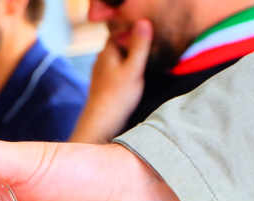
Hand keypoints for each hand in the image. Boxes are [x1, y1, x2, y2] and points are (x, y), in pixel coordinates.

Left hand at [70, 19, 152, 142]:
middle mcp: (101, 60)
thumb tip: (144, 21)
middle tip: (152, 51)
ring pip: (120, 59)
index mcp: (106, 52)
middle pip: (120, 45)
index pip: (120, 31)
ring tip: (146, 65)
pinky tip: (137, 79)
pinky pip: (119, 72)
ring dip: (132, 60)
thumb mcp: (133, 69)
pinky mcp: (106, 86)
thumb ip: (139, 46)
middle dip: (134, 46)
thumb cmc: (117, 98)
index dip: (134, 32)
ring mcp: (102, 73)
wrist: (101, 125)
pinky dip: (128, 72)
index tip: (149, 39)